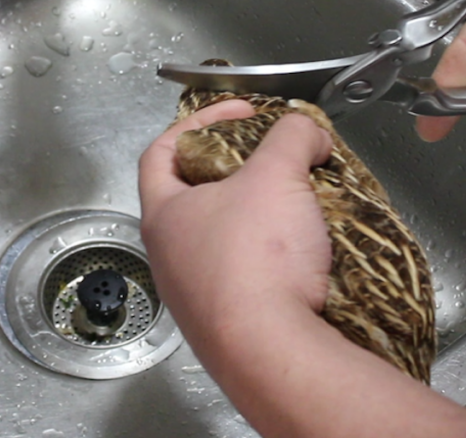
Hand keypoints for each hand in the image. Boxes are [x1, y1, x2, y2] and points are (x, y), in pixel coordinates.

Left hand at [138, 103, 465, 437]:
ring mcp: (195, 295)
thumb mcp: (277, 175)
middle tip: (276, 160)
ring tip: (298, 203)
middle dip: (238, 171)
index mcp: (163, 215)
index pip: (160, 150)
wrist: (272, 353)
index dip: (199, 121)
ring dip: (259, 217)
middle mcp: (169, 257)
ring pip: (224, 240)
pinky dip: (273, 259)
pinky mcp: (228, 324)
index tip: (241, 113)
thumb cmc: (256, 260)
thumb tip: (306, 130)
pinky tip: (304, 254)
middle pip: (196, 196)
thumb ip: (292, 136)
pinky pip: (248, 278)